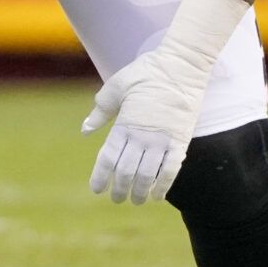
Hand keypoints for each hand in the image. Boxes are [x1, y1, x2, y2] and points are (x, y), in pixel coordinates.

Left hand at [81, 44, 213, 203]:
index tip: (97, 189)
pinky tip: (157, 196)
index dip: (101, 177)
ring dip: (140, 192)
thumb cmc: (147, 72)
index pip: (108, 158)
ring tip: (136, 200)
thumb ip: (101, 111)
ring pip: (148, 176)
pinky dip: (163, 186)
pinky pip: (171, 170)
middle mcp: (142, 136)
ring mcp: (163, 140)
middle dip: (120, 189)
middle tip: (117, 199)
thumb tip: (85, 130)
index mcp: (124, 124)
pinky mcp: (180, 141)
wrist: (182, 66)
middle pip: (126, 172)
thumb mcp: (116, 86)